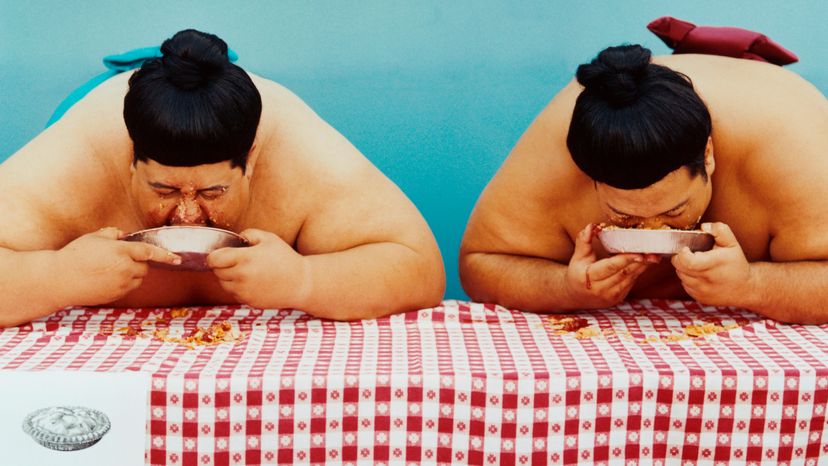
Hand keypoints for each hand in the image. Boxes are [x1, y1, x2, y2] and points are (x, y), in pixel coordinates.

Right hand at [56, 227, 180, 304]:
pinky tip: (106, 279)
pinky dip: (124, 283)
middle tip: (119, 258)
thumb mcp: (94, 237)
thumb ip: (113, 234)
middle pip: (144, 267)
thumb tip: (124, 236)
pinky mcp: (116, 295)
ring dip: (131, 273)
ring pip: (138, 278)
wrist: (59, 280)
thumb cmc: (75, 255)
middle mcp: (125, 269)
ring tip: (109, 269)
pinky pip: (128, 288)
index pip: (149, 252)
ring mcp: (121, 284)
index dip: (165, 255)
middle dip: (138, 262)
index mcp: (122, 251)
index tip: (177, 258)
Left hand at [207, 229, 309, 308]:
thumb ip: (248, 234)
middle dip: (223, 265)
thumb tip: (235, 239)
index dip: (215, 256)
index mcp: (245, 259)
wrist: (300, 283)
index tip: (222, 254)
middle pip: (217, 272)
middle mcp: (241, 277)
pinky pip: (235, 294)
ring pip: (223, 284)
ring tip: (246, 271)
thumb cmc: (285, 258)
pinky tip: (254, 282)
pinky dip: (239, 288)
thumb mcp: (269, 238)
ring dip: (229, 277)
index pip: (213, 259)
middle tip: (237, 261)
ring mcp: (244, 292)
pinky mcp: (249, 301)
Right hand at [564, 224, 654, 307]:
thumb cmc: (577, 273)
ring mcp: (610, 296)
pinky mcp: (618, 298)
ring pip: (631, 278)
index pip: (610, 267)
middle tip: (653, 251)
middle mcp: (600, 289)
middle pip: (624, 273)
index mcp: (588, 278)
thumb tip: (591, 226)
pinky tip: (647, 262)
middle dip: (640, 262)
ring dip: (643, 267)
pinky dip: (639, 272)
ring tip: (654, 255)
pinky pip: (631, 282)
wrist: (576, 296)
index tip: (640, 253)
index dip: (626, 260)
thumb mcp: (577, 257)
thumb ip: (583, 240)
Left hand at [672, 222, 750, 305]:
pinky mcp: (699, 298)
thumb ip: (719, 230)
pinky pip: (685, 285)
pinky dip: (688, 278)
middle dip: (680, 258)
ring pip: (680, 275)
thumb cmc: (736, 263)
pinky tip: (699, 274)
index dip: (682, 253)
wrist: (745, 288)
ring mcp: (702, 291)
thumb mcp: (733, 243)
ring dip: (684, 268)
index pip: (688, 261)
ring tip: (696, 263)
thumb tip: (704, 227)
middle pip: (679, 267)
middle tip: (690, 253)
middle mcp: (706, 280)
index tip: (686, 247)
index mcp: (714, 264)